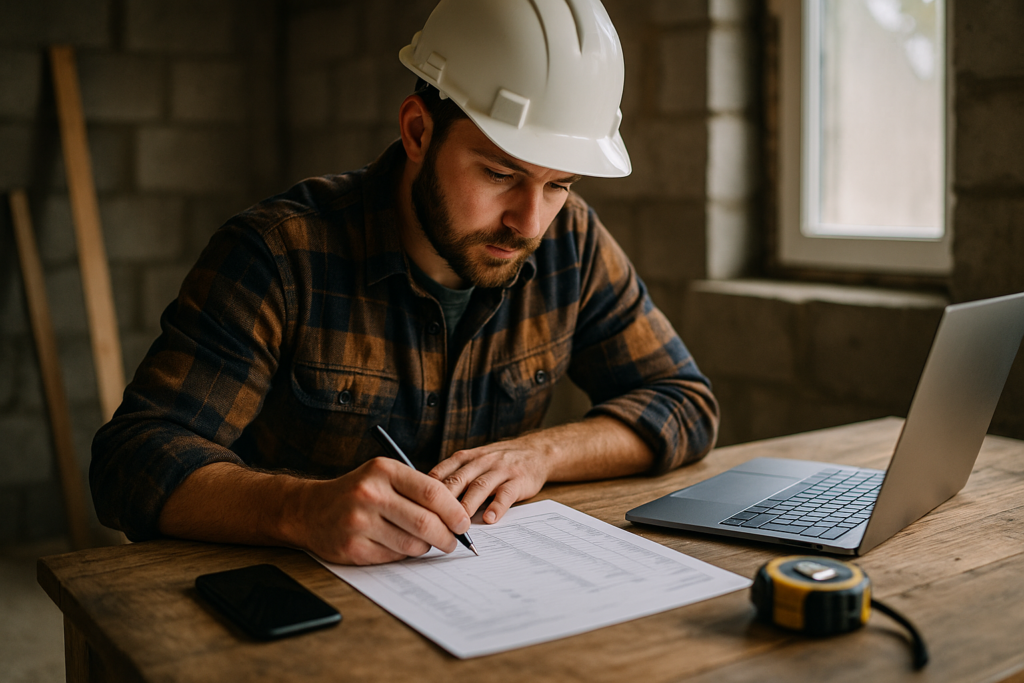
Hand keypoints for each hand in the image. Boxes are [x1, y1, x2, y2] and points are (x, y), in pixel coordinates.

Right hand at [295, 457, 471, 565]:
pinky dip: (404, 555)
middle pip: (425, 522)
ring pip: (412, 544)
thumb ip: (417, 489)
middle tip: (454, 541)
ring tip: (425, 542)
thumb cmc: (357, 492)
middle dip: (447, 536)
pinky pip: (394, 557)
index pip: (432, 491)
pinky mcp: (353, 548)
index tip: (463, 522)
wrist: (309, 510)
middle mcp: (370, 494)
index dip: (454, 510)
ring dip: (426, 547)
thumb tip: (456, 515)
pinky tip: (399, 546)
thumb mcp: (383, 476)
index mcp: (383, 470)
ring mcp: (359, 523)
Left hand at [428, 435, 552, 524]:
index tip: (418, 508)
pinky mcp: (518, 481)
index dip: (428, 490)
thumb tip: (426, 500)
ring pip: (479, 487)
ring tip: (459, 525)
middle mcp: (481, 461)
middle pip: (458, 480)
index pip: (442, 472)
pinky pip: (506, 494)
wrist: (536, 452)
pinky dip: (497, 507)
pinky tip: (490, 519)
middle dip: (444, 501)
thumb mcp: (474, 461)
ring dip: (467, 506)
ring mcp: (500, 470)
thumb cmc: (498, 462)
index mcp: (466, 457)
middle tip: (433, 521)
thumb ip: (454, 476)